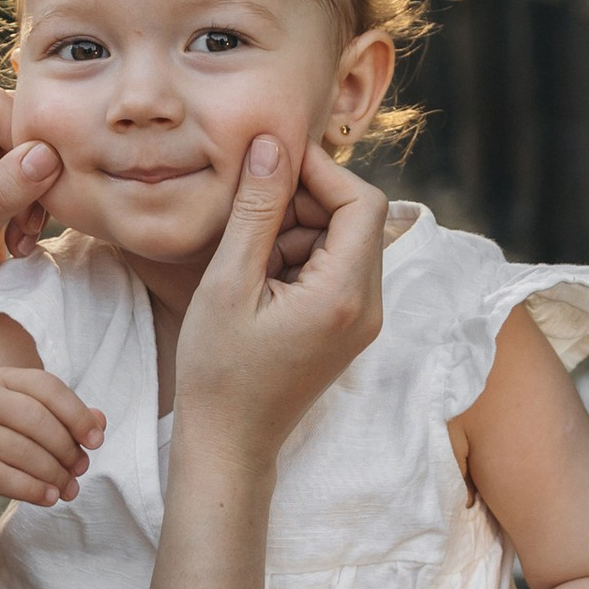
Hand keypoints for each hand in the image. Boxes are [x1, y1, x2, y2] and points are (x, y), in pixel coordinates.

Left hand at [0, 89, 57, 356]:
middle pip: (3, 122)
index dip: (24, 135)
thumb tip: (44, 153)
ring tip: (23, 233)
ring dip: (30, 189)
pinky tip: (19, 234)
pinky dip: (26, 198)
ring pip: (15, 145)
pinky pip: (15, 165)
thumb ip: (3, 192)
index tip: (48, 177)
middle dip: (29, 168)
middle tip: (35, 215)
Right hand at [0, 362, 102, 509]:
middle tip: (80, 469)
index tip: (96, 441)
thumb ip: (68, 418)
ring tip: (69, 488)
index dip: (76, 414)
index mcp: (3, 379)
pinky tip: (49, 497)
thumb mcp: (36, 422)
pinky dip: (31, 489)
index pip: (46, 387)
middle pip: (34, 416)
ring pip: (18, 448)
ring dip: (52, 471)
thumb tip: (100, 422)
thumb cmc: (6, 439)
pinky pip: (0, 475)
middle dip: (65, 447)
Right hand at [172, 138, 386, 464]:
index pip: (363, 203)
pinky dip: (301, 257)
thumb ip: (256, 211)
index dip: (322, 171)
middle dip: (307, 202)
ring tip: (248, 257)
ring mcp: (362, 320)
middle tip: (251, 212)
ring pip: (345, 241)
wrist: (229, 442)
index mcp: (344, 296)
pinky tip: (259, 278)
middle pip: (358, 219)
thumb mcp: (228, 283)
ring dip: (299, 230)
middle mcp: (368, 307)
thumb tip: (272, 146)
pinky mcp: (348, 327)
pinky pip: (337, 269)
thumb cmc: (219, 371)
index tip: (273, 161)